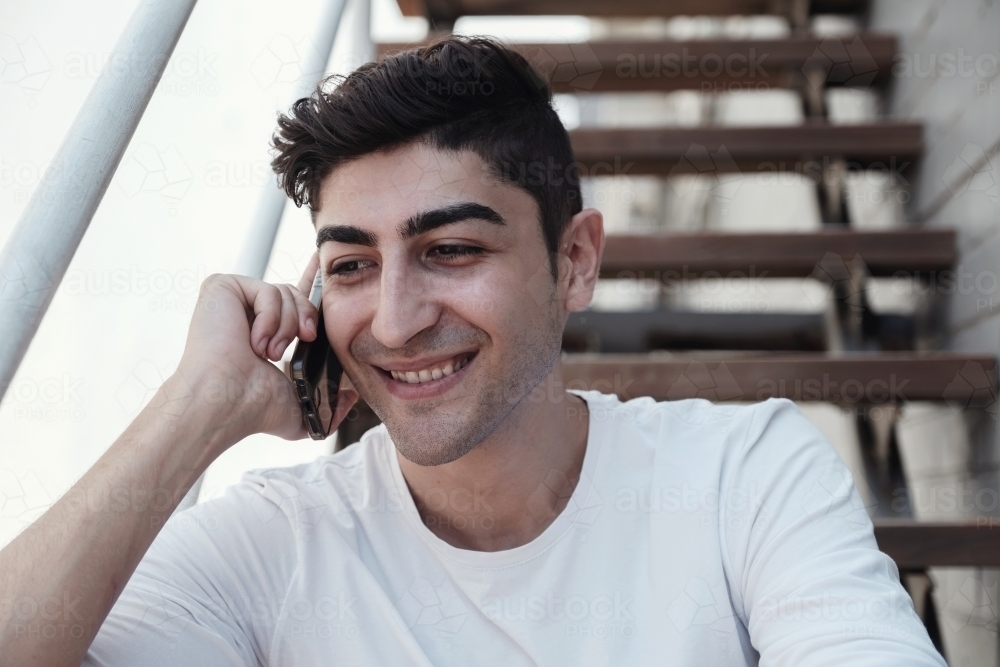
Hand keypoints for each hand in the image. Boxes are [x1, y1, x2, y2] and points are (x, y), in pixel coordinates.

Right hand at [174, 252, 357, 445]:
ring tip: (266, 353)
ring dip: (285, 327)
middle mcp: (247, 313)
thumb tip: (351, 398)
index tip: (324, 262)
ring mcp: (233, 299)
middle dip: (306, 318)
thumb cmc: (254, 409)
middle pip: (296, 294)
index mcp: (265, 332)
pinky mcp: (222, 287)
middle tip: (301, 341)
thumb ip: (328, 406)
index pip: (293, 301)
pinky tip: (254, 342)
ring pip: (285, 292)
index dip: (311, 282)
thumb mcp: (300, 408)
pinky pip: (269, 291)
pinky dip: (270, 318)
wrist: (226, 402)